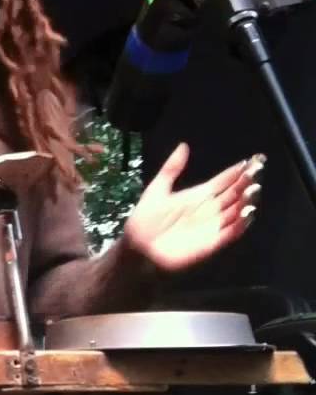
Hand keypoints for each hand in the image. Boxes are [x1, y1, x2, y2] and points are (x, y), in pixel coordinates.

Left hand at [123, 143, 260, 271]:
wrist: (138, 248)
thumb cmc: (145, 220)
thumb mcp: (157, 190)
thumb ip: (171, 169)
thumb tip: (184, 145)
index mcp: (198, 195)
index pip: (224, 181)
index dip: (238, 171)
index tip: (254, 160)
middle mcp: (210, 209)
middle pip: (234, 193)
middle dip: (247, 182)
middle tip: (257, 170)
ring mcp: (212, 225)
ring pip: (237, 211)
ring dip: (246, 201)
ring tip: (253, 189)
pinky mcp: (212, 243)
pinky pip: (231, 233)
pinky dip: (240, 225)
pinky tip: (247, 214)